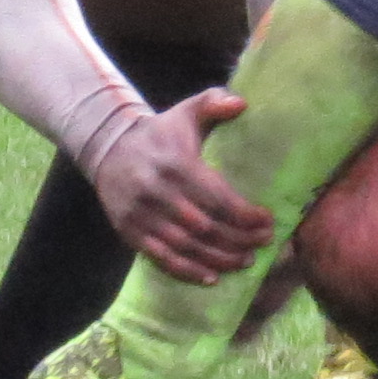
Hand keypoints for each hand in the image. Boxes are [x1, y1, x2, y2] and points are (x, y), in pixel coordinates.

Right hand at [89, 91, 273, 283]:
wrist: (109, 148)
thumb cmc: (161, 132)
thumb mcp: (186, 110)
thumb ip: (214, 101)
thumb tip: (241, 103)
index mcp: (177, 166)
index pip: (217, 198)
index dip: (245, 215)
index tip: (268, 221)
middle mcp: (158, 193)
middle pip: (205, 227)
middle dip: (238, 240)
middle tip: (264, 244)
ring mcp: (142, 216)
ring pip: (185, 247)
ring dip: (219, 259)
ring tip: (246, 262)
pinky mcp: (130, 232)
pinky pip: (161, 258)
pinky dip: (187, 272)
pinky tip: (212, 277)